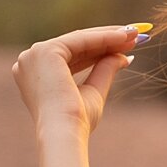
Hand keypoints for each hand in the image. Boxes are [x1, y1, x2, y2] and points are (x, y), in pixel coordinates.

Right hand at [12, 24, 139, 136]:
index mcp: (36, 73)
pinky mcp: (45, 51)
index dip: (100, 49)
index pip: (73, 55)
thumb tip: (124, 56)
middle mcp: (30, 61)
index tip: (125, 46)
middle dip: (107, 39)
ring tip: (135, 35)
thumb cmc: (77, 121)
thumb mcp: (94, 91)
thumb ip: (104, 71)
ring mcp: (35, 54)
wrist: (66, 132)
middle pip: (76, 45)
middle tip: (134, 35)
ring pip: (79, 40)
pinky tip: (124, 37)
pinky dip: (104, 38)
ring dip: (109, 36)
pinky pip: (80, 40)